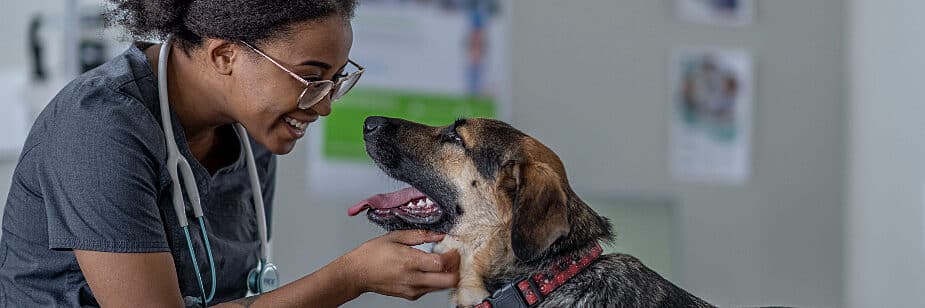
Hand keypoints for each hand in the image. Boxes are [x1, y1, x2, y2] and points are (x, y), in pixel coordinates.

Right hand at [339, 230, 459, 299]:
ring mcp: (413, 289)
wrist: (357, 274)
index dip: (453, 256)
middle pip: (448, 281)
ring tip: (441, 262)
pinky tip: (429, 269)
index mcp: (409, 261)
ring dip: (447, 275)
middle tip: (453, 259)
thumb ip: (420, 235)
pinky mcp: (411, 295)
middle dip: (456, 269)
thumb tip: (439, 235)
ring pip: (442, 287)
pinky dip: (436, 279)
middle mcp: (413, 278)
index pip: (441, 263)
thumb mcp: (395, 236)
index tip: (453, 249)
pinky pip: (431, 289)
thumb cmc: (372, 254)